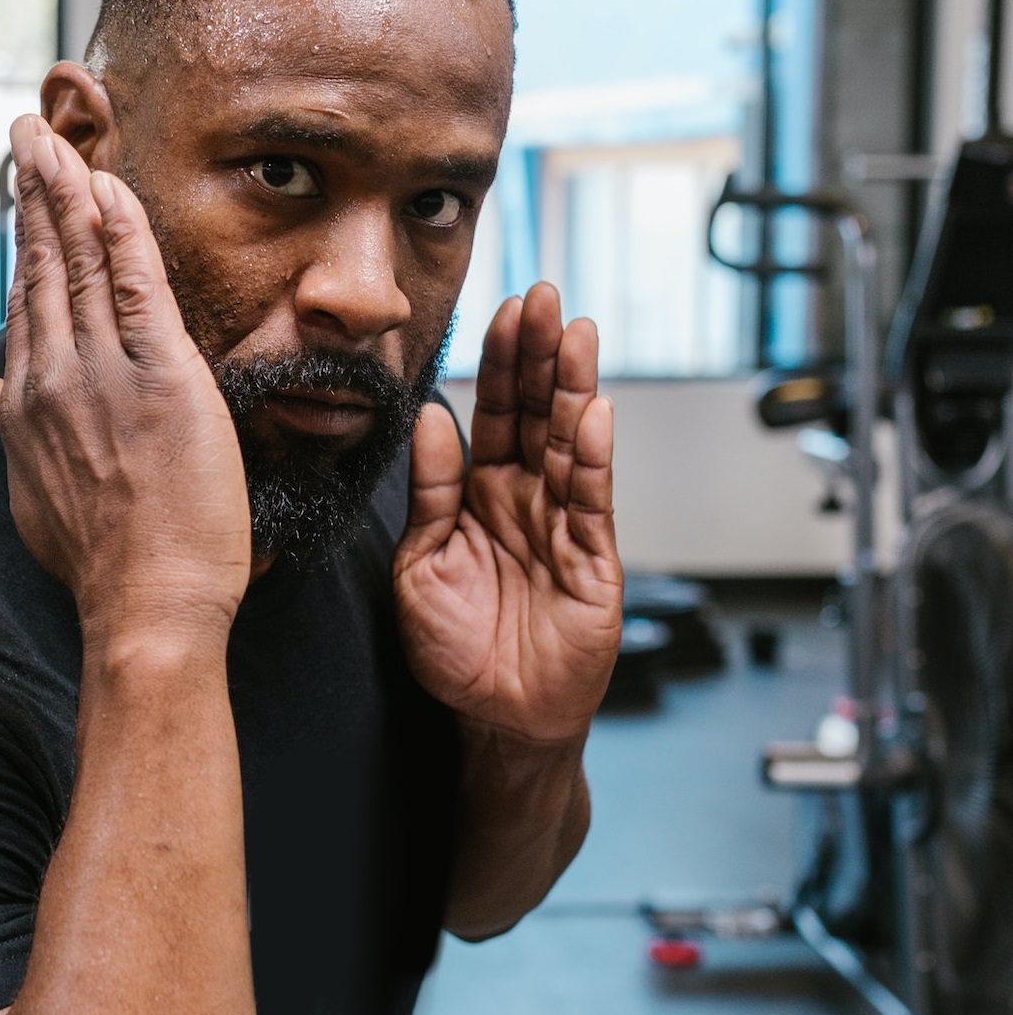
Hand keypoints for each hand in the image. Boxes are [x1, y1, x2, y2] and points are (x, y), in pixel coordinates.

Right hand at [0, 116, 250, 645]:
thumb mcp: (33, 494)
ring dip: (68, 191)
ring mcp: (104, 373)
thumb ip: (9, 432)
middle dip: (34, 191)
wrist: (144, 605)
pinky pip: (137, 284)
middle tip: (26, 130)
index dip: (25, 239)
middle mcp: (54, 377)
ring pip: (82, 262)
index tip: (23, 193)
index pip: (26, 300)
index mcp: (27, 403)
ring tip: (54, 135)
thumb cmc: (100, 561)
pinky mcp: (161, 376)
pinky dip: (123, 231)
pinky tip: (110, 186)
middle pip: (44, 265)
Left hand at [393, 284, 622, 743]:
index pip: (492, 413)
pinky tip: (594, 412)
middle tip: (544, 298)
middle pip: (535, 413)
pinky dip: (594, 455)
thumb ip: (429, 491)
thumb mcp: (421, 561)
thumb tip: (430, 418)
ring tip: (576, 334)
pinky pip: (591, 500)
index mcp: (479, 493)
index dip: (498, 363)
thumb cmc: (453, 647)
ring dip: (572, 388)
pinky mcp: (592, 561)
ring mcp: (563, 525)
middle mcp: (525, 499)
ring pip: (569, 443)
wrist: (492, 717)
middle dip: (539, 355)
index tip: (503, 310)